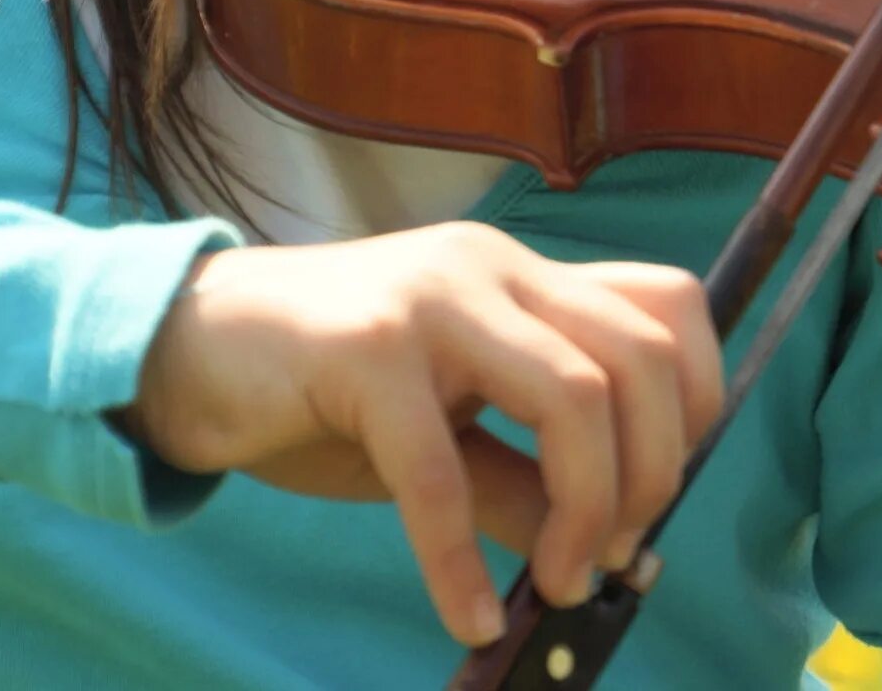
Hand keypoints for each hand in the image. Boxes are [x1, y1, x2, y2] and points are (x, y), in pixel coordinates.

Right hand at [109, 222, 721, 646]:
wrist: (183, 349)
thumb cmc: (320, 392)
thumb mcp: (442, 433)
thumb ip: (525, 476)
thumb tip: (621, 553)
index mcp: (521, 275)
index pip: (666, 303)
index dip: (698, 399)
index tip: (664, 493)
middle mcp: (491, 267)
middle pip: (638, 357)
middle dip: (652, 475)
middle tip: (610, 558)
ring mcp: (431, 299)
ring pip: (572, 397)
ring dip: (583, 512)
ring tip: (553, 586)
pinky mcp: (364, 349)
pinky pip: (440, 471)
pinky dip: (461, 561)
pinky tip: (467, 614)